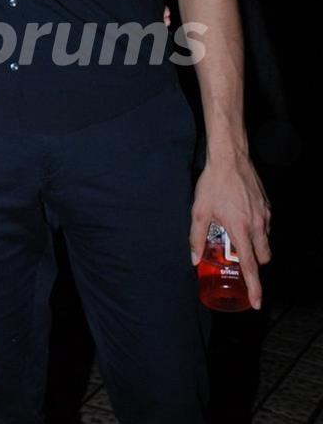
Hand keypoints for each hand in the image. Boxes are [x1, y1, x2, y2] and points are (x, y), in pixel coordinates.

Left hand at [190, 153, 270, 309]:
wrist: (230, 158)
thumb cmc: (213, 183)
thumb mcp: (199, 211)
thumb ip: (196, 237)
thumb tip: (194, 259)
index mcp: (241, 229)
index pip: (251, 267)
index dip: (254, 288)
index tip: (257, 302)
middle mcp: (258, 225)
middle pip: (263, 258)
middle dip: (254, 264)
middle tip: (237, 258)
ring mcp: (265, 215)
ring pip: (266, 242)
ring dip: (254, 245)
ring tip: (236, 234)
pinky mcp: (267, 205)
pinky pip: (266, 226)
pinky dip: (257, 230)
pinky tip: (241, 218)